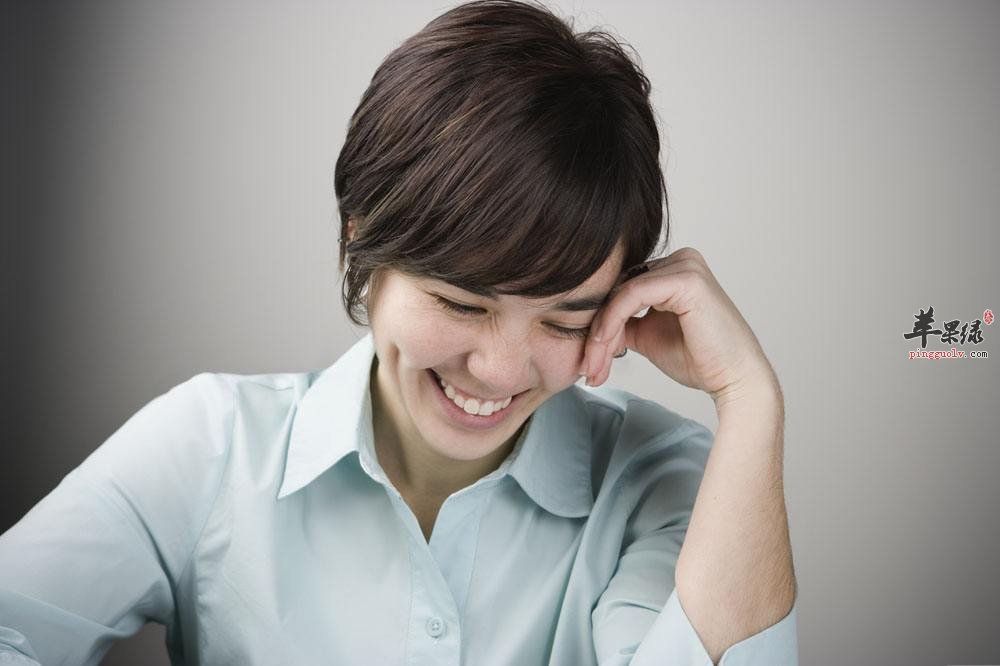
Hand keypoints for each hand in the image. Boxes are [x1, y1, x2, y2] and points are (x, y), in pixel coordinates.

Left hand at [581, 247, 778, 408]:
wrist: (732, 379)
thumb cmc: (699, 359)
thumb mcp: (646, 335)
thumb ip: (621, 322)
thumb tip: (589, 323)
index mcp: (673, 269)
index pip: (621, 288)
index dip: (599, 323)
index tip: (587, 360)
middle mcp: (680, 260)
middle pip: (618, 290)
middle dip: (597, 332)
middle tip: (588, 368)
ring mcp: (685, 265)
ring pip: (621, 294)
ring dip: (601, 332)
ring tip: (594, 365)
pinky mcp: (686, 278)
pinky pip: (632, 295)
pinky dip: (612, 321)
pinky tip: (603, 345)